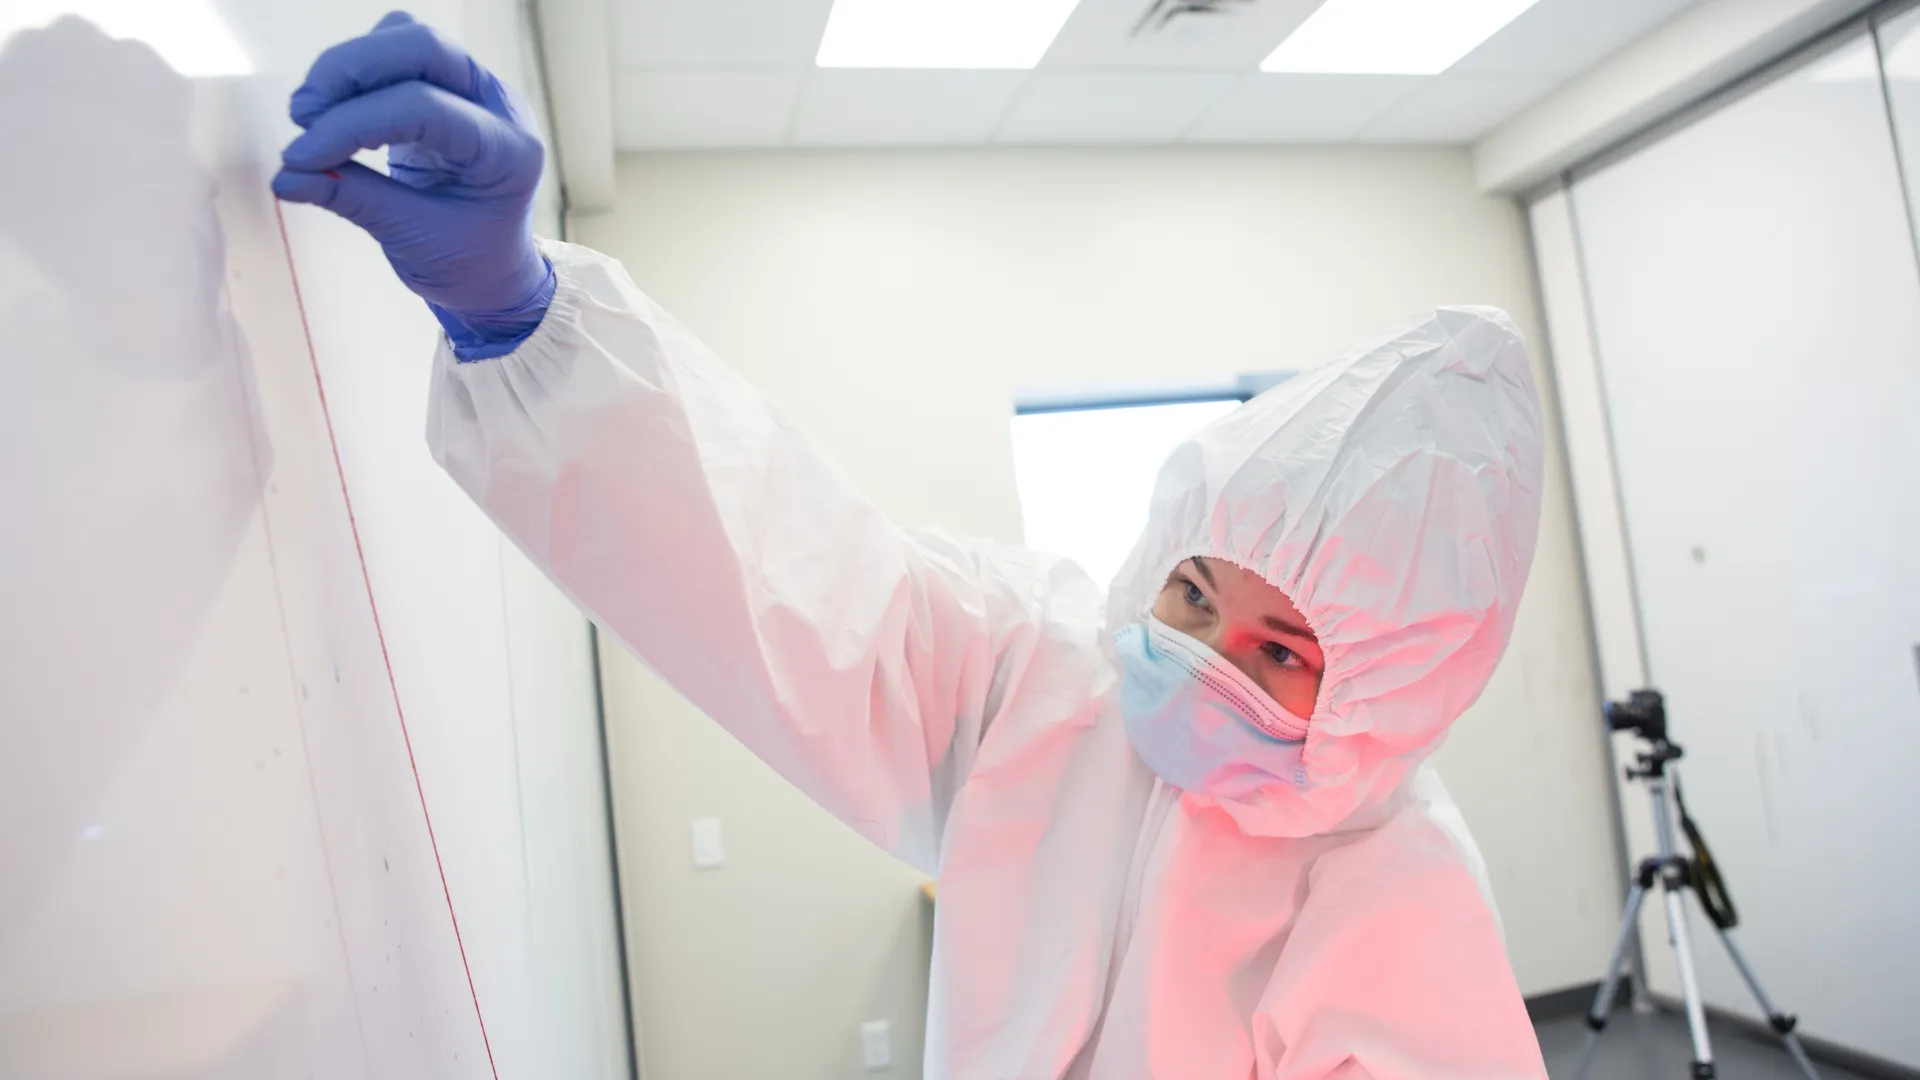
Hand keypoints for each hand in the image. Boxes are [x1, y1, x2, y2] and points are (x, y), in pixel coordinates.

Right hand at [272, 11, 552, 357]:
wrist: (492, 268)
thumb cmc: (465, 261)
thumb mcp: (412, 238)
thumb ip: (352, 200)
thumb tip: (284, 178)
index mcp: (508, 152)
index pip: (422, 108)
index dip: (351, 125)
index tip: (300, 157)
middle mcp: (501, 107)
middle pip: (422, 47)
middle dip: (349, 70)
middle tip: (301, 115)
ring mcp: (478, 88)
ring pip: (408, 36)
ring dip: (349, 66)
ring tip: (310, 115)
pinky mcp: (449, 83)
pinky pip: (399, 47)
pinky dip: (359, 69)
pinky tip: (337, 110)